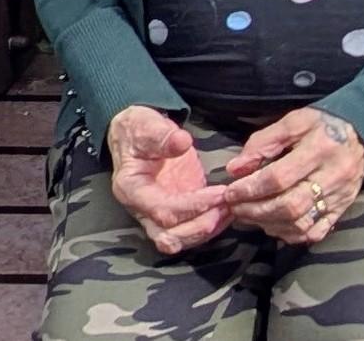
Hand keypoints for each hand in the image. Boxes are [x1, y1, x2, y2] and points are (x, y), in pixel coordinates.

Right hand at [105, 105, 230, 254]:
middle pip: (169, 236)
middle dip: (201, 227)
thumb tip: (182, 142)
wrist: (135, 134)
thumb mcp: (147, 125)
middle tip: (228, 207)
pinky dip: (210, 225)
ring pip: (180, 239)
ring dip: (207, 229)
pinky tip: (228, 210)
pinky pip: (190, 229)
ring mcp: (158, 213)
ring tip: (232, 209)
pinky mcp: (174, 210)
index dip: (192, 207)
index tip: (219, 193)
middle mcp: (142, 209)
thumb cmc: (139, 130)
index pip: (162, 211)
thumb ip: (162, 135)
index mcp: (132, 190)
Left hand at [222, 107, 363, 245]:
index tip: (230, 192)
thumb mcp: (294, 122)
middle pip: (289, 206)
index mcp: (320, 148)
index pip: (279, 178)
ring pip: (300, 223)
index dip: (250, 189)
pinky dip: (290, 234)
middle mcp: (333, 176)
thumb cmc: (322, 125)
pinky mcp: (342, 210)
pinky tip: (275, 224)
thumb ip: (263, 142)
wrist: (362, 133)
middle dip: (255, 210)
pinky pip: (314, 233)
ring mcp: (339, 197)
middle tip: (236, 207)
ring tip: (251, 215)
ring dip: (268, 224)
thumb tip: (235, 169)